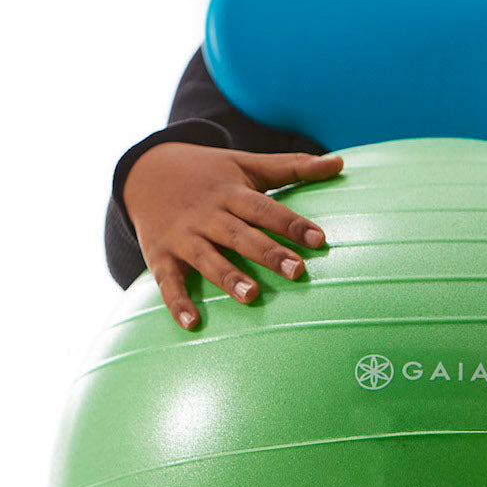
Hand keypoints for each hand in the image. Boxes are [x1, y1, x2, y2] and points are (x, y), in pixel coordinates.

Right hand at [123, 142, 342, 328]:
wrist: (146, 171)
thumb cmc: (209, 172)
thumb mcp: (247, 163)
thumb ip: (293, 166)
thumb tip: (340, 163)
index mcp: (231, 192)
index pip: (266, 209)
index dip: (292, 224)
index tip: (319, 239)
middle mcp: (208, 214)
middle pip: (241, 235)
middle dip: (269, 253)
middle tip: (298, 272)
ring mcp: (183, 236)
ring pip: (207, 258)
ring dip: (228, 276)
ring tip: (252, 295)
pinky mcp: (160, 256)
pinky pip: (168, 282)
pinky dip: (177, 302)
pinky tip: (193, 323)